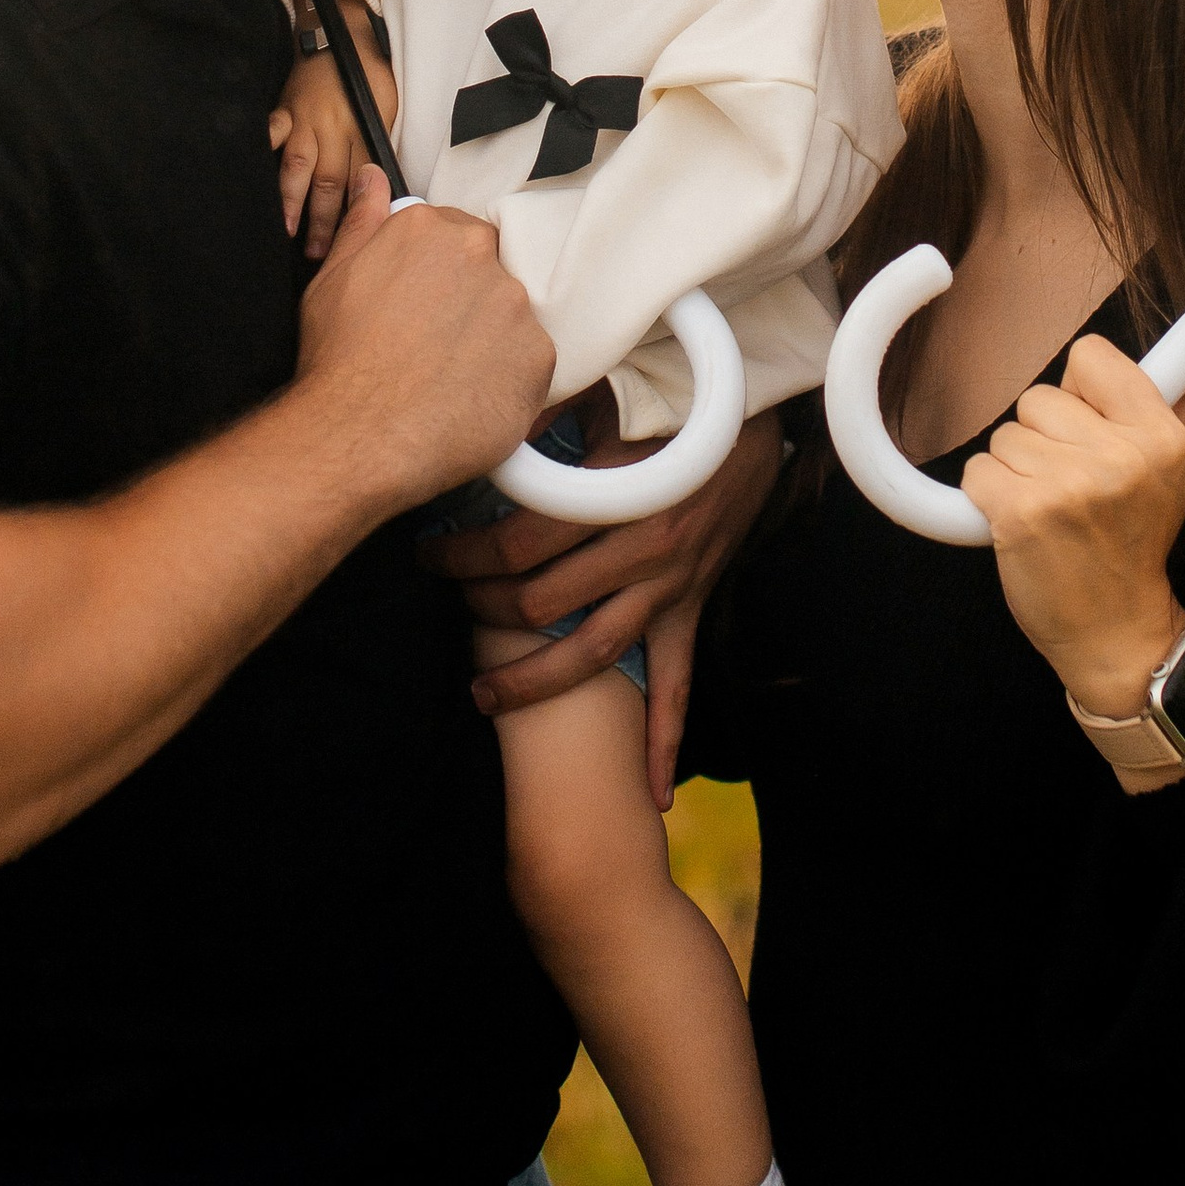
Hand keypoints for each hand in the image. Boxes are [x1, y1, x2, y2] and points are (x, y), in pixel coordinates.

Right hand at [269, 0, 401, 259]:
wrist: (342, 33)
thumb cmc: (368, 73)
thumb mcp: (385, 107)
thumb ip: (374, 144)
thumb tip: (376, 183)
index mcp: (361, 130)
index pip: (359, 178)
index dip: (356, 212)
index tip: (355, 243)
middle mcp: (332, 129)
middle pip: (329, 181)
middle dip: (323, 220)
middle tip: (319, 253)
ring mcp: (305, 120)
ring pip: (298, 166)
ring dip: (292, 200)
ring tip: (285, 229)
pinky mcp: (284, 109)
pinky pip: (271, 132)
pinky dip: (262, 150)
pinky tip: (249, 176)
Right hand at [293, 174, 553, 509]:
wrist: (360, 434)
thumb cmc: (339, 359)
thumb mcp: (333, 278)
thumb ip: (363, 221)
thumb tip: (373, 177)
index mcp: (430, 229)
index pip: (455, 236)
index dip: (439, 275)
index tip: (424, 306)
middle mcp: (480, 255)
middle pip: (488, 271)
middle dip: (467, 302)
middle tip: (434, 344)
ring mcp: (514, 304)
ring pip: (510, 316)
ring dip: (489, 339)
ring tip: (450, 377)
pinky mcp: (538, 355)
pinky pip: (529, 362)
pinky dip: (507, 380)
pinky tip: (470, 399)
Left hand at [425, 406, 784, 805]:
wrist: (755, 418)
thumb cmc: (675, 398)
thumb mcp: (613, 391)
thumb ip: (552, 411)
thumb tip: (490, 427)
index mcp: (621, 496)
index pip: (522, 543)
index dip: (466, 553)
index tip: (429, 551)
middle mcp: (646, 552)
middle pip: (544, 603)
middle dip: (482, 608)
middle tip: (446, 600)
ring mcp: (672, 588)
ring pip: (594, 654)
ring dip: (534, 682)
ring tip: (482, 699)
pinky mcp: (691, 607)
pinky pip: (679, 684)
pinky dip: (665, 741)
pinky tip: (654, 794)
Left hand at [962, 333, 1184, 721]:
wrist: (1116, 631)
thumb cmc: (1139, 540)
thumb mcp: (1182, 466)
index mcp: (1161, 436)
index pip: (1090, 355)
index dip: (1080, 393)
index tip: (1092, 426)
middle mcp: (1120, 458)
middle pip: (1038, 397)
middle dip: (1046, 437)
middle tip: (1074, 484)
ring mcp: (1068, 487)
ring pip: (1005, 435)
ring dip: (1018, 470)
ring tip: (1054, 509)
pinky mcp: (1020, 514)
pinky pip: (978, 471)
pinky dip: (990, 497)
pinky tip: (1024, 525)